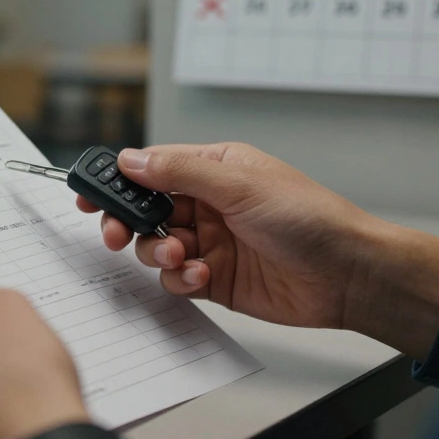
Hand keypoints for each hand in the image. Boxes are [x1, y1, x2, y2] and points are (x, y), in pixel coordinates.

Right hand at [77, 143, 438, 358]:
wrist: (347, 275)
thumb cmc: (310, 219)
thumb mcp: (239, 184)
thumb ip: (179, 171)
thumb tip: (132, 159)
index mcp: (214, 169)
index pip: (152, 168)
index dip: (118, 180)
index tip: (90, 193)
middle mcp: (208, 204)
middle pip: (145, 210)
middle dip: (127, 223)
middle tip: (115, 234)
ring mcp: (210, 242)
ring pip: (155, 246)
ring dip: (157, 254)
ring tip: (180, 257)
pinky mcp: (215, 279)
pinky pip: (176, 279)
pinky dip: (180, 280)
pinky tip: (202, 277)